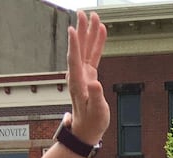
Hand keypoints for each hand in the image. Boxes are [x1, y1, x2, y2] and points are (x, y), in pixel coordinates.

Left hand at [66, 12, 109, 143]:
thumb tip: (95, 83)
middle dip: (82, 30)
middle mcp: (78, 74)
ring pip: (86, 48)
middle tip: (84, 14)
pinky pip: (93, 55)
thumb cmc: (91, 121)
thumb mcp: (96, 111)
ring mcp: (83, 73)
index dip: (74, 44)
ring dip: (89, 33)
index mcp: (78, 82)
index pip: (75, 59)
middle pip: (79, 48)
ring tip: (93, 17)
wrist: (86, 128)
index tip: (73, 29)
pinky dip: (96, 43)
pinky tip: (100, 32)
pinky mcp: (89, 74)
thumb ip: (95, 97)